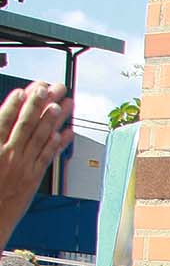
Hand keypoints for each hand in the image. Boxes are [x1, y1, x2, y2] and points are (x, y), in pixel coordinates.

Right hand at [0, 82, 73, 242]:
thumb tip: (1, 122)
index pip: (4, 119)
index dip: (15, 103)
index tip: (26, 90)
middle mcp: (8, 155)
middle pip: (26, 123)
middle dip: (40, 103)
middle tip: (52, 87)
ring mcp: (22, 166)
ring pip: (40, 137)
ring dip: (55, 119)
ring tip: (65, 104)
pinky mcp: (32, 178)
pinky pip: (47, 157)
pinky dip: (57, 143)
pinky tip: (66, 132)